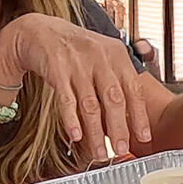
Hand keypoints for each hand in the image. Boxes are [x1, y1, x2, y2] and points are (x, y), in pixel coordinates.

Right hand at [0, 14, 151, 161]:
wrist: (40, 31)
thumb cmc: (75, 49)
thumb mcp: (103, 55)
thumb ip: (118, 79)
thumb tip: (132, 116)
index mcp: (116, 54)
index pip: (133, 89)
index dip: (139, 116)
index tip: (143, 137)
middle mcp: (99, 57)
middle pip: (114, 99)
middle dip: (119, 129)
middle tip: (121, 150)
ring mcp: (77, 63)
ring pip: (90, 104)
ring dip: (95, 133)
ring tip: (98, 152)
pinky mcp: (56, 69)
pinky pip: (66, 99)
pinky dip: (71, 120)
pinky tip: (76, 136)